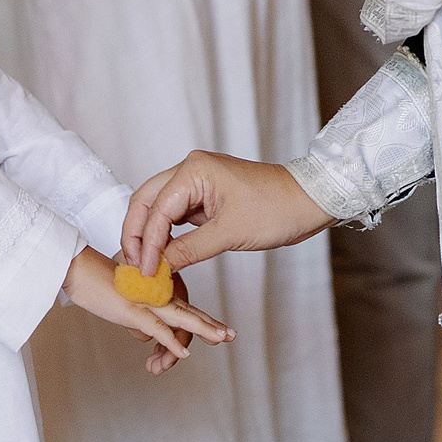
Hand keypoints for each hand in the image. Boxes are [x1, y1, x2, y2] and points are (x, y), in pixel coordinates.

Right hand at [62, 247, 232, 375]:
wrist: (77, 268)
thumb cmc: (97, 284)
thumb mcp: (123, 305)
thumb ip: (139, 320)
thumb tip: (148, 339)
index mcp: (155, 290)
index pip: (181, 309)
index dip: (198, 322)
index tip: (214, 331)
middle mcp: (155, 294)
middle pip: (187, 312)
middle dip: (210, 326)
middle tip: (230, 335)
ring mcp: (145, 301)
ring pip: (180, 317)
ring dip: (202, 329)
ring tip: (221, 338)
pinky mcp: (132, 309)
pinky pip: (156, 327)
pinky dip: (171, 341)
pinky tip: (184, 353)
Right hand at [124, 152, 337, 278]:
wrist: (308, 201)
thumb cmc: (276, 209)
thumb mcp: (230, 234)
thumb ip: (189, 250)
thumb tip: (159, 269)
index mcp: (193, 170)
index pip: (156, 209)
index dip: (146, 243)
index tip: (143, 271)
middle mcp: (190, 170)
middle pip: (147, 202)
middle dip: (137, 235)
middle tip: (133, 266)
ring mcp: (197, 182)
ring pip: (159, 208)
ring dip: (150, 235)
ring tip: (144, 266)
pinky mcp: (206, 197)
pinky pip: (176, 215)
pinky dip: (167, 235)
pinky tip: (163, 256)